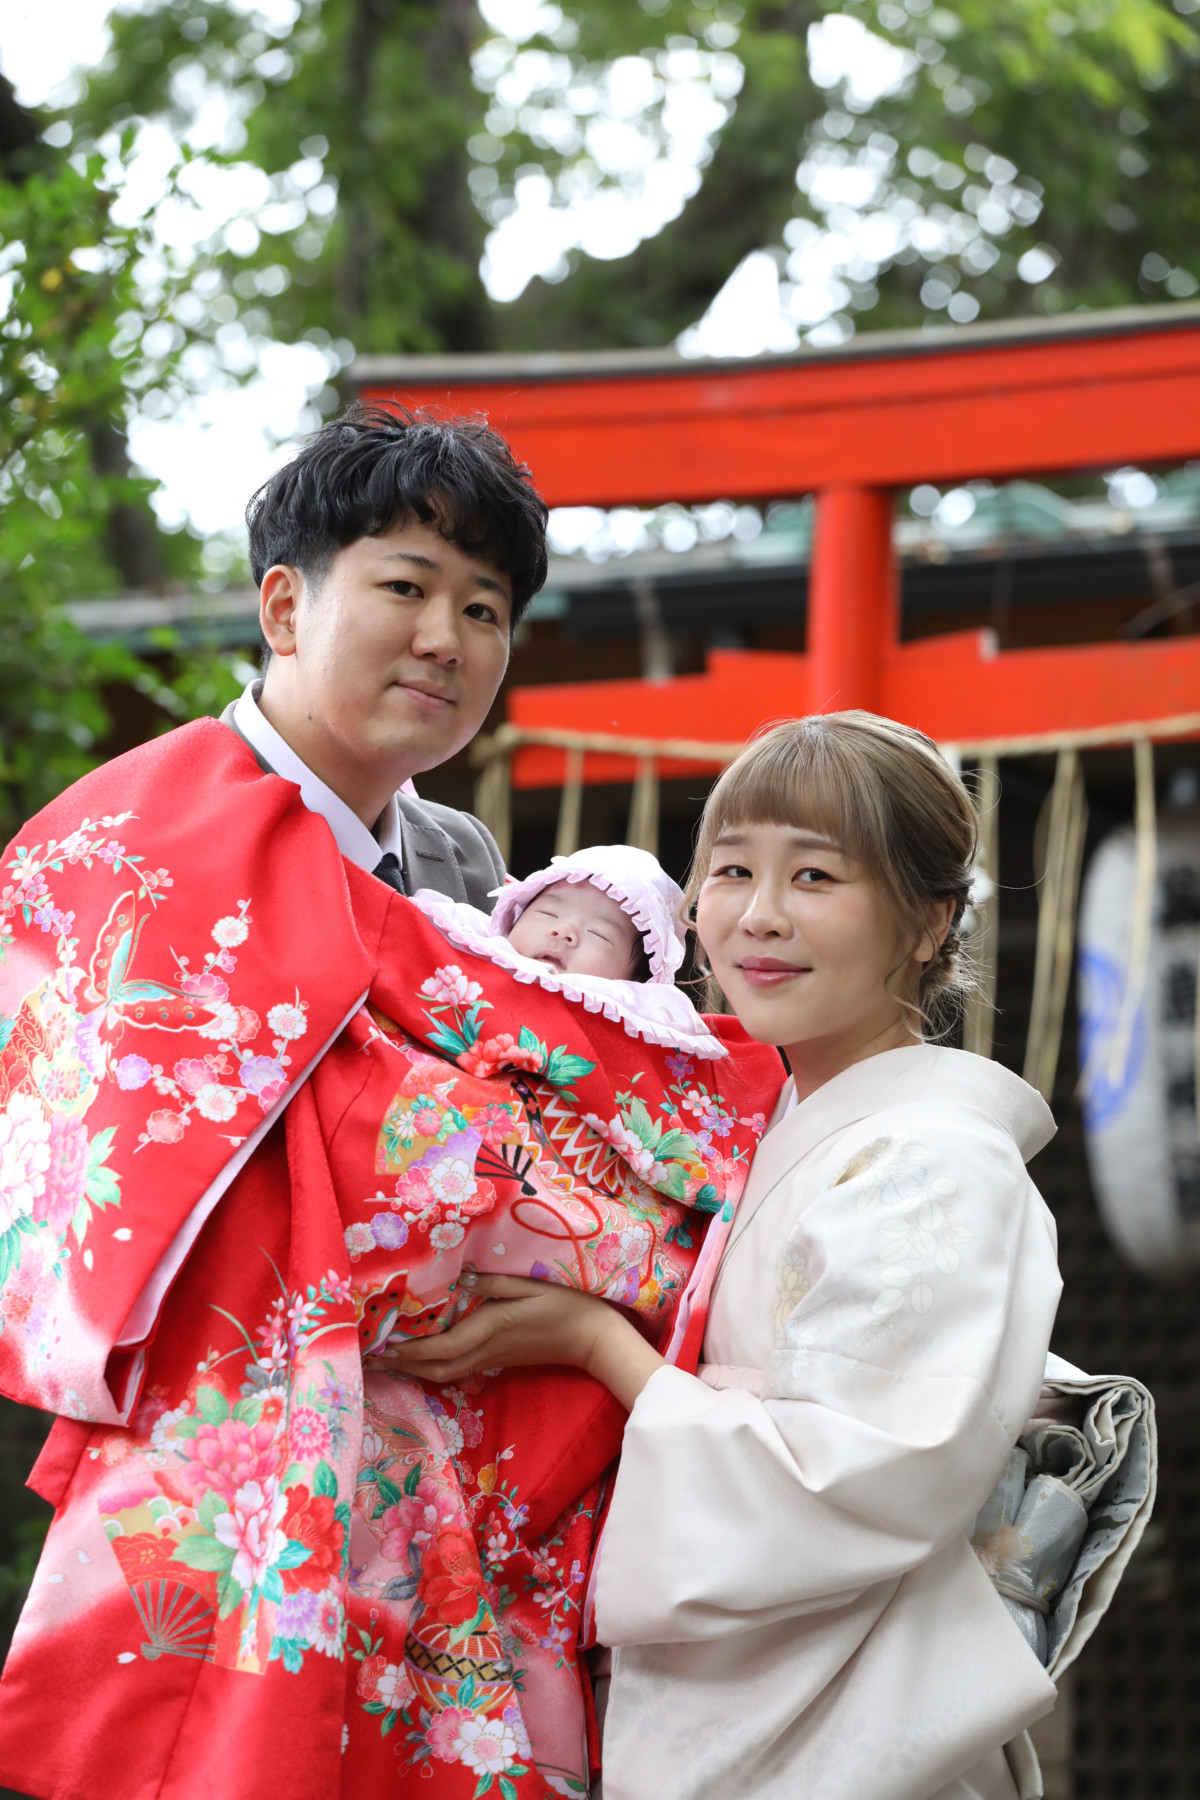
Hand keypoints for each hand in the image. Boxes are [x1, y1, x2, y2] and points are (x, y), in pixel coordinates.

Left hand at [372, 1273, 664, 1409]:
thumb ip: (494, 1284)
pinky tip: (426, 1357)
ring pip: (446, 1374)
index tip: (383, 1346)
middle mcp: (487, 1350)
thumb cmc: (564, 1305)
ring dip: (417, 1370)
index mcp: (491, 1329)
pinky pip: (460, 1369)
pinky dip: (436, 1367)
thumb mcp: (530, 1285)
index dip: (410, 1351)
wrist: (592, 1338)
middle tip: (374, 1358)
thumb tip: (461, 1280)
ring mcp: (493, 1359)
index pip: (442, 1348)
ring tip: (391, 1360)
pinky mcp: (500, 1360)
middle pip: (437, 1370)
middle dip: (404, 1367)